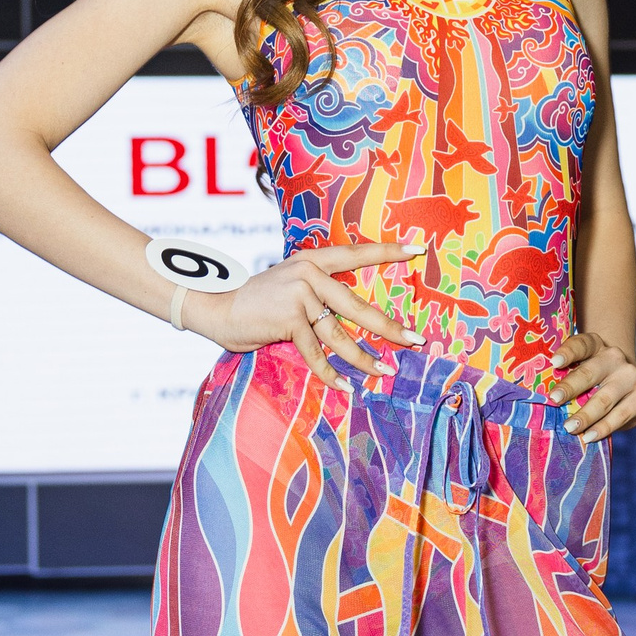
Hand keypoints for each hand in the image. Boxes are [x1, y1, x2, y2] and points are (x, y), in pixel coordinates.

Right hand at [191, 244, 420, 389]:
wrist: (216, 307)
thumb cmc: (256, 302)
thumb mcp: (289, 284)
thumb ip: (317, 291)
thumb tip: (350, 314)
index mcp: (313, 260)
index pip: (356, 253)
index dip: (388, 251)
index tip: (419, 249)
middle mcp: (309, 273)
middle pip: (358, 305)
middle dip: (389, 327)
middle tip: (415, 340)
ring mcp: (299, 295)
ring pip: (340, 334)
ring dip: (364, 358)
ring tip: (384, 372)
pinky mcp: (288, 319)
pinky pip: (316, 353)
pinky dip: (331, 373)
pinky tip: (346, 386)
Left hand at [551, 331, 635, 439]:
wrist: (625, 383)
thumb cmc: (591, 378)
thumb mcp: (579, 369)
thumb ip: (565, 377)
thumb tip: (537, 398)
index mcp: (595, 345)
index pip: (581, 345)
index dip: (568, 352)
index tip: (554, 362)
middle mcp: (614, 357)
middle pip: (590, 372)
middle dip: (570, 387)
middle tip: (554, 400)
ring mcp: (631, 375)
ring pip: (605, 398)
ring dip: (586, 415)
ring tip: (569, 427)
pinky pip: (621, 415)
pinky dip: (603, 428)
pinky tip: (589, 437)